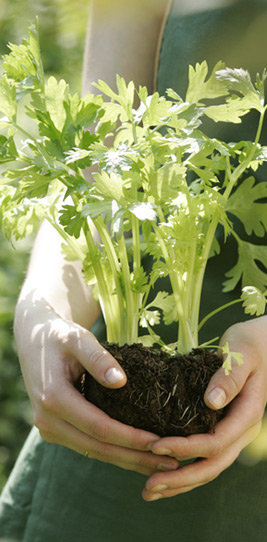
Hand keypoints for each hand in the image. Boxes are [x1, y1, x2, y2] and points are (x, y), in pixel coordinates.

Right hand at [14, 295, 177, 475]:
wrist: (33, 340)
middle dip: (136, 457)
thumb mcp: (77, 337)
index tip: (160, 441)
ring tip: (162, 465)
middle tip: (173, 462)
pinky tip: (138, 456)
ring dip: (128, 461)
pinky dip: (114, 453)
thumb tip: (120, 381)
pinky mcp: (56, 430)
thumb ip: (97, 358)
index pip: (99, 427)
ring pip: (94, 452)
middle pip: (98, 448)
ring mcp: (50, 429)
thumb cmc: (59, 335)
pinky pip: (88, 446)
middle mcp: (48, 421)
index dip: (131, 438)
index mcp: (54, 398)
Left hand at [142, 316, 266, 500]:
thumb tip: (211, 402)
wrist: (260, 346)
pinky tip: (162, 476)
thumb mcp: (240, 355)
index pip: (215, 441)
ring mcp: (234, 434)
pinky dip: (184, 471)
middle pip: (212, 465)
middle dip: (180, 478)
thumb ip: (229, 377)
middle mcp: (242, 430)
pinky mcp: (222, 431)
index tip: (155, 446)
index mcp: (247, 414)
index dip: (186, 448)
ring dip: (180, 482)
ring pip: (209, 468)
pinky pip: (205, 458)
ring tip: (149, 491)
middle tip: (148, 487)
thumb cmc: (247, 345)